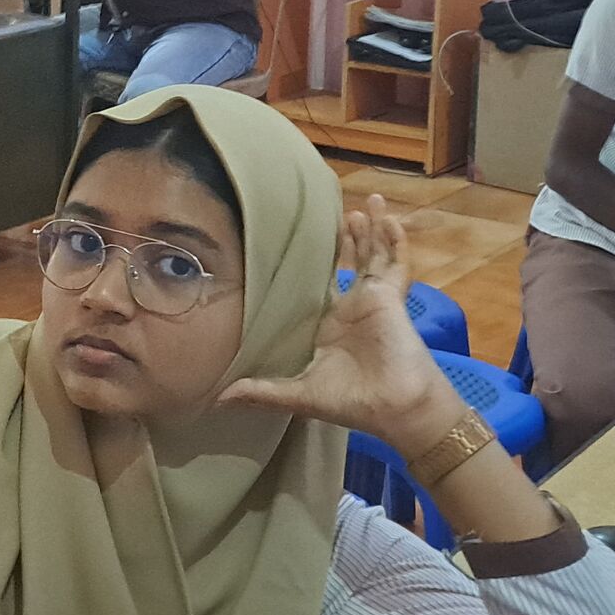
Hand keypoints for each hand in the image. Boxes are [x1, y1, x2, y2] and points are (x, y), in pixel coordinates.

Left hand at [219, 197, 461, 451]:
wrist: (396, 409)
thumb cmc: (351, 402)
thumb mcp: (299, 394)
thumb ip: (261, 391)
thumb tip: (218, 399)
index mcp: (328, 326)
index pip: (314, 285)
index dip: (307, 265)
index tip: (289, 241)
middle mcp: (350, 308)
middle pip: (347, 263)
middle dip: (343, 239)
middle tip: (331, 211)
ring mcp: (373, 300)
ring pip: (372, 256)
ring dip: (369, 231)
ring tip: (364, 205)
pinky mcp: (392, 298)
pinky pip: (397, 264)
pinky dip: (395, 242)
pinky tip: (388, 220)